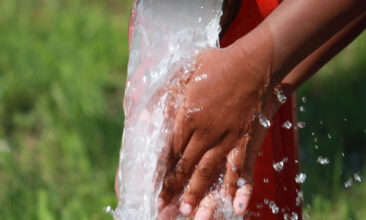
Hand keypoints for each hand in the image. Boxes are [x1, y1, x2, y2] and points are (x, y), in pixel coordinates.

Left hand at [158, 40, 276, 217]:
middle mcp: (205, 133)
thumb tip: (144, 116)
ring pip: (210, 172)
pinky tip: (236, 206)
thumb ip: (163, 95)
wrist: (255, 63)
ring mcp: (227, 138)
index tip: (155, 189)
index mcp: (187, 117)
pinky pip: (242, 168)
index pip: (170, 152)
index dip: (162, 172)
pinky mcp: (246, 140)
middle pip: (186, 167)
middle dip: (174, 190)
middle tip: (165, 210)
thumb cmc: (217, 66)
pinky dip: (239, 188)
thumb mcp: (183, 73)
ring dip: (199, 194)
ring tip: (191, 214)